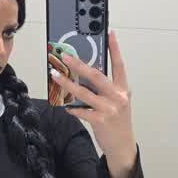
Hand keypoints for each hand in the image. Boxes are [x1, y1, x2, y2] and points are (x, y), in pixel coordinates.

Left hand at [49, 30, 136, 160]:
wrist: (122, 145)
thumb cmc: (118, 122)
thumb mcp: (117, 102)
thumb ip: (106, 88)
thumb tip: (85, 75)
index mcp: (123, 89)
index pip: (119, 65)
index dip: (115, 48)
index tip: (109, 33)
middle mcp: (118, 97)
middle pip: (96, 75)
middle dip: (78, 64)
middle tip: (65, 56)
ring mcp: (109, 108)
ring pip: (84, 92)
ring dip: (67, 83)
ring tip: (55, 75)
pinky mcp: (100, 120)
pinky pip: (81, 110)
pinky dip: (71, 107)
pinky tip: (65, 105)